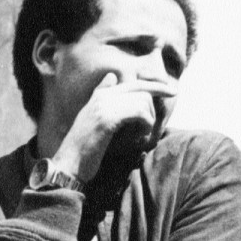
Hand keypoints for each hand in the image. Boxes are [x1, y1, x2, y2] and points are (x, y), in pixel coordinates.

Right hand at [53, 73, 175, 182]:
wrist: (69, 164)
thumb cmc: (86, 147)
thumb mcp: (95, 120)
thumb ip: (104, 100)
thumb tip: (111, 76)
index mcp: (100, 96)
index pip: (133, 83)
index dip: (155, 86)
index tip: (172, 91)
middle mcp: (101, 97)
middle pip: (141, 90)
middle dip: (155, 104)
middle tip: (157, 120)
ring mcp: (103, 106)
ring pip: (143, 101)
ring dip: (148, 120)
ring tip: (139, 135)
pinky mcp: (107, 118)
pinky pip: (139, 113)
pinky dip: (145, 125)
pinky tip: (138, 138)